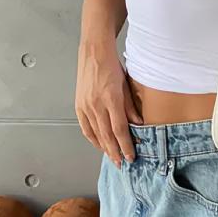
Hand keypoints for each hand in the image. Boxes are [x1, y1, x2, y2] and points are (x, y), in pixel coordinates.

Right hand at [75, 42, 142, 165]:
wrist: (94, 53)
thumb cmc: (112, 66)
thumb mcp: (126, 85)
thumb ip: (131, 106)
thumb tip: (138, 124)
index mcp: (111, 99)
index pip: (120, 129)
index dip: (125, 145)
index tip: (130, 156)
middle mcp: (97, 104)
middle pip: (107, 135)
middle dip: (115, 152)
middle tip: (121, 164)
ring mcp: (86, 105)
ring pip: (96, 133)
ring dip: (104, 148)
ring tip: (112, 157)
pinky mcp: (79, 105)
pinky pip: (85, 127)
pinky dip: (92, 138)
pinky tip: (98, 144)